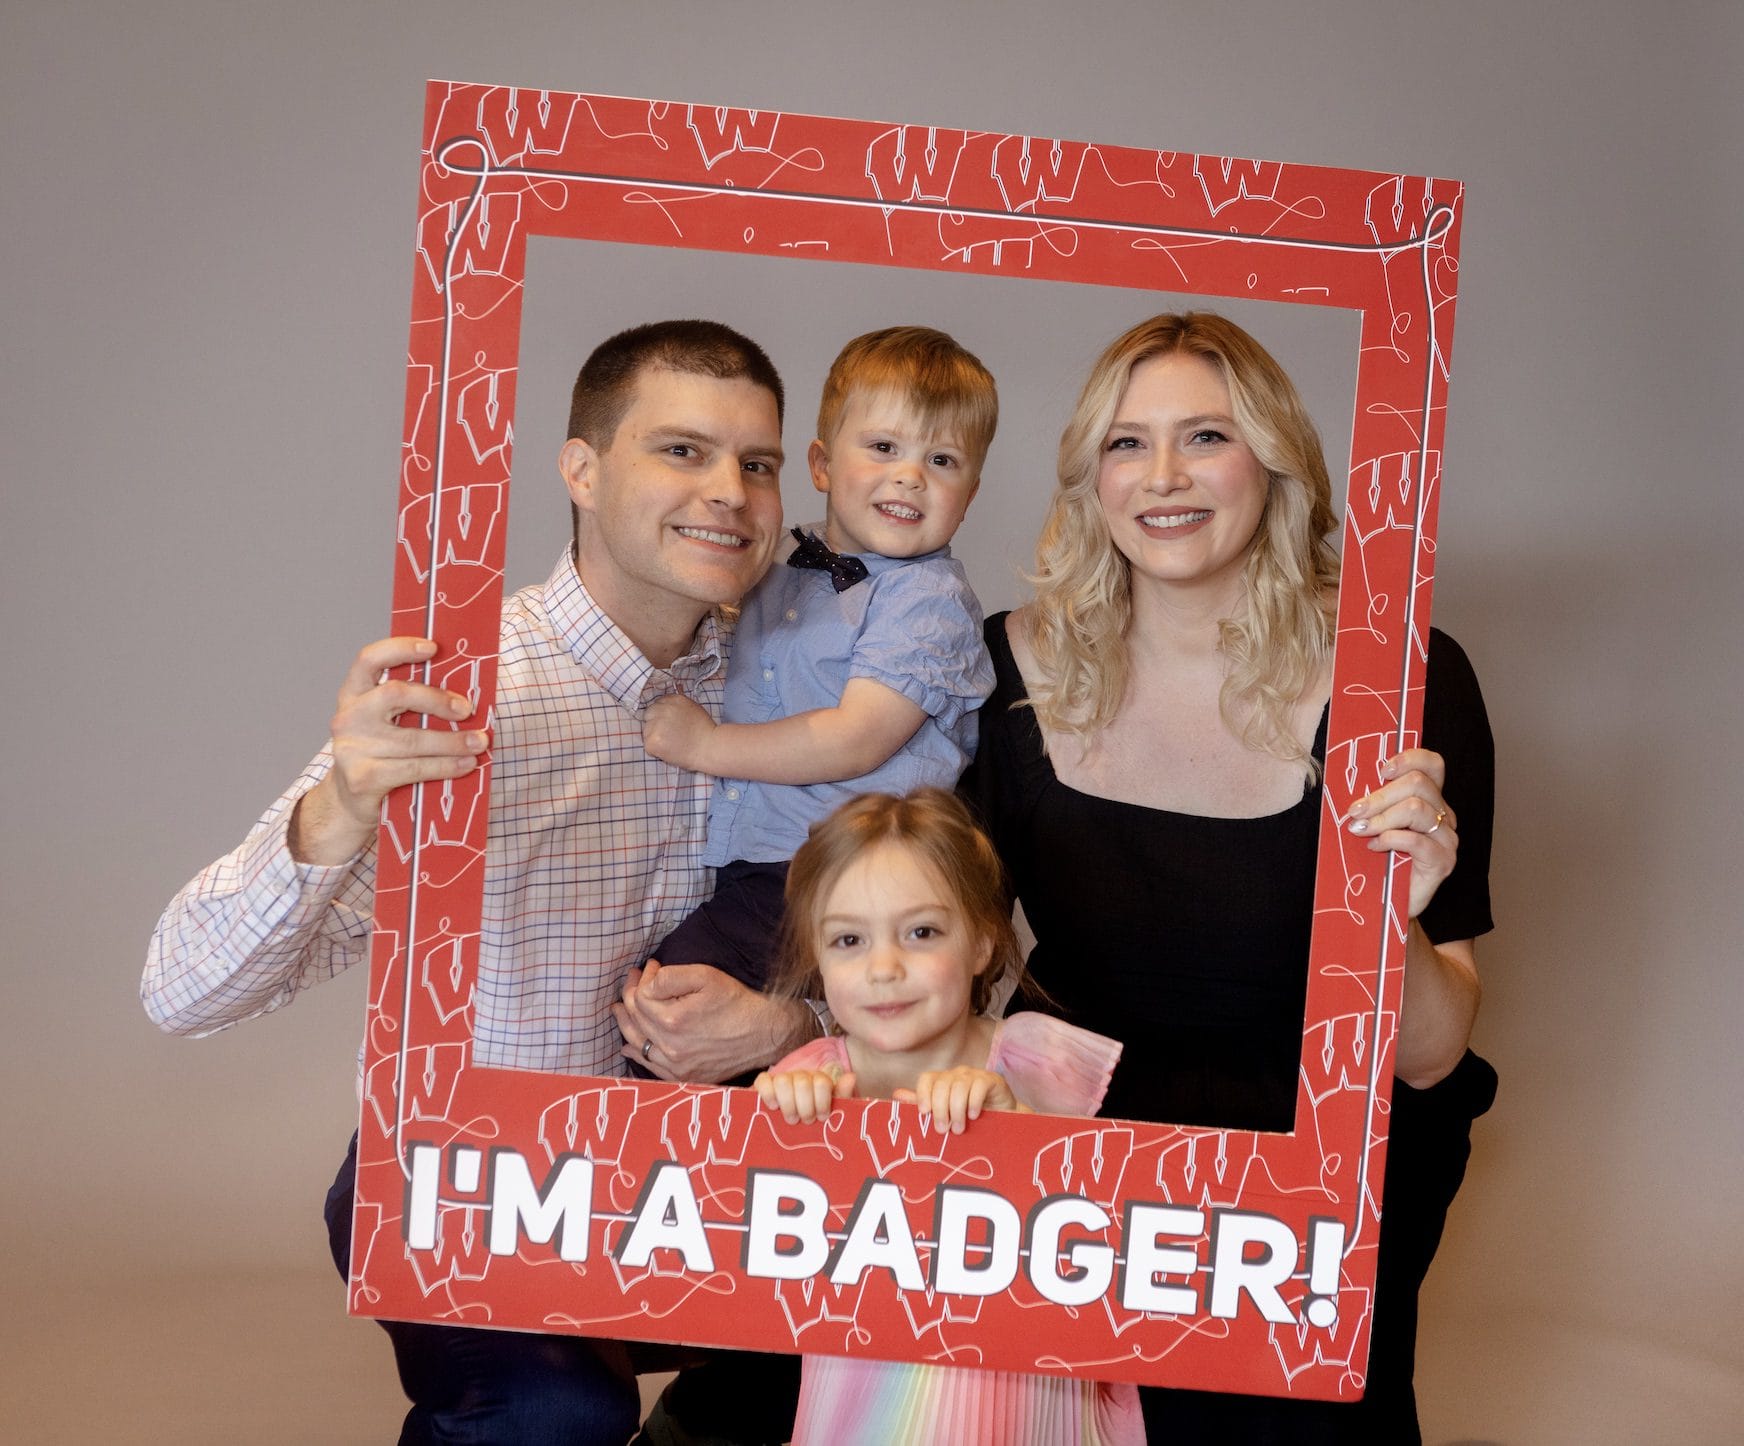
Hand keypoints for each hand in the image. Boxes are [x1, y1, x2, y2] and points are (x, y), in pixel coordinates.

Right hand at [289, 638, 486, 864]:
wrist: (351, 801)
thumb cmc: (381, 753)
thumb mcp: (388, 723)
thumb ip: (410, 704)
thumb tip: (464, 694)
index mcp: (353, 694)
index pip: (369, 659)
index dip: (400, 648)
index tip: (433, 647)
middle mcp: (348, 717)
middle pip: (396, 695)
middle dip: (437, 699)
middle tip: (467, 709)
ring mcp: (352, 748)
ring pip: (413, 739)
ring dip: (453, 741)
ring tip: (480, 742)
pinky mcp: (363, 777)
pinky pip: (414, 768)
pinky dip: (445, 766)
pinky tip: (466, 765)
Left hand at [613, 959, 810, 1082]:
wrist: (764, 1033)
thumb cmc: (736, 1002)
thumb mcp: (706, 976)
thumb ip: (671, 977)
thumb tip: (648, 981)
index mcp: (673, 1021)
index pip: (641, 997)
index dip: (642, 978)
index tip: (651, 965)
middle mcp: (670, 1047)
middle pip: (636, 1019)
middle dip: (630, 994)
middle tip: (632, 978)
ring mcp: (676, 1066)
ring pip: (638, 1043)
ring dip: (626, 1024)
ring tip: (620, 1009)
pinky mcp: (685, 1076)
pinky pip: (651, 1067)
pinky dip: (637, 1055)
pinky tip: (628, 1048)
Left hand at [642, 693, 716, 770]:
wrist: (710, 748)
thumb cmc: (705, 731)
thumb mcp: (693, 708)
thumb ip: (677, 705)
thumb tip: (669, 698)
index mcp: (674, 700)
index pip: (658, 704)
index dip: (662, 715)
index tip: (670, 724)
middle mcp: (664, 709)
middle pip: (648, 715)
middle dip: (655, 723)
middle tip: (669, 734)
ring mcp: (656, 725)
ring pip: (647, 730)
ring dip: (655, 737)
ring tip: (671, 743)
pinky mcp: (653, 740)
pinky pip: (647, 744)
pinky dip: (655, 750)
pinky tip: (668, 750)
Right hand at [754, 1066, 855, 1123]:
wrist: (797, 1130)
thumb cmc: (816, 1120)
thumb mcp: (832, 1111)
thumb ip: (842, 1095)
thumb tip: (850, 1076)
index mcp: (819, 1080)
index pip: (821, 1082)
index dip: (821, 1103)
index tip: (821, 1117)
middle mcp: (801, 1076)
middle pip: (803, 1083)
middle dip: (805, 1107)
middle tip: (805, 1121)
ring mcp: (782, 1079)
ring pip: (783, 1081)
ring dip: (788, 1104)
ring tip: (791, 1119)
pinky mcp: (764, 1085)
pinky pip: (763, 1080)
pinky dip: (768, 1093)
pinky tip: (773, 1107)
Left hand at [892, 1067, 1027, 1133]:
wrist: (1002, 1120)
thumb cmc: (969, 1118)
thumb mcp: (945, 1114)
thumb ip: (923, 1104)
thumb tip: (896, 1095)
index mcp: (942, 1080)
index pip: (927, 1079)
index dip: (923, 1094)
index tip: (924, 1114)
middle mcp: (956, 1074)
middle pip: (942, 1084)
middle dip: (940, 1109)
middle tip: (943, 1130)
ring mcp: (974, 1075)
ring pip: (959, 1086)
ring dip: (957, 1110)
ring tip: (959, 1129)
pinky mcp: (991, 1080)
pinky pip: (978, 1086)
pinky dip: (974, 1102)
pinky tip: (974, 1116)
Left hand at [1344, 748, 1457, 918]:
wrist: (1386, 902)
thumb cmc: (1378, 859)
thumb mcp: (1374, 822)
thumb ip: (1373, 802)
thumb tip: (1348, 781)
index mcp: (1430, 799)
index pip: (1432, 764)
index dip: (1409, 758)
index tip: (1382, 770)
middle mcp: (1444, 815)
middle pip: (1418, 784)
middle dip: (1380, 795)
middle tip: (1355, 812)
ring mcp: (1447, 839)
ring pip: (1416, 809)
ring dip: (1382, 818)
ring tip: (1361, 830)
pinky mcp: (1443, 861)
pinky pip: (1416, 840)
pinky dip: (1390, 839)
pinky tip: (1375, 847)